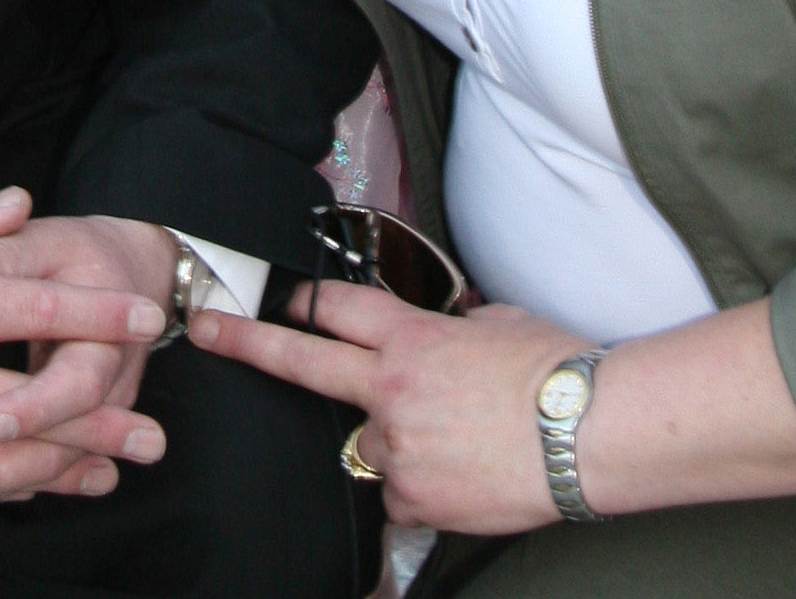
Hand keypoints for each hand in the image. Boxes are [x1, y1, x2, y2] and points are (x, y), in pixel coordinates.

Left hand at [190, 280, 581, 533]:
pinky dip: (422, 487)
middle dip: (248, 343)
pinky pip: (400, 493)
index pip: (336, 308)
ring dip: (393, 443)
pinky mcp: (415, 498)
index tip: (276, 298)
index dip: (303, 300)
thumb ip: (452, 326)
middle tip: (208, 334)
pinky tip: (463, 477)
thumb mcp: (494, 321)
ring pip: (367, 446)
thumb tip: (446, 332)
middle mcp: (390, 387)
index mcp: (410, 336)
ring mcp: (398, 446)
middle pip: (302, 362)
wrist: (587, 430)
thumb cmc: (553, 369)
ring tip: (453, 442)